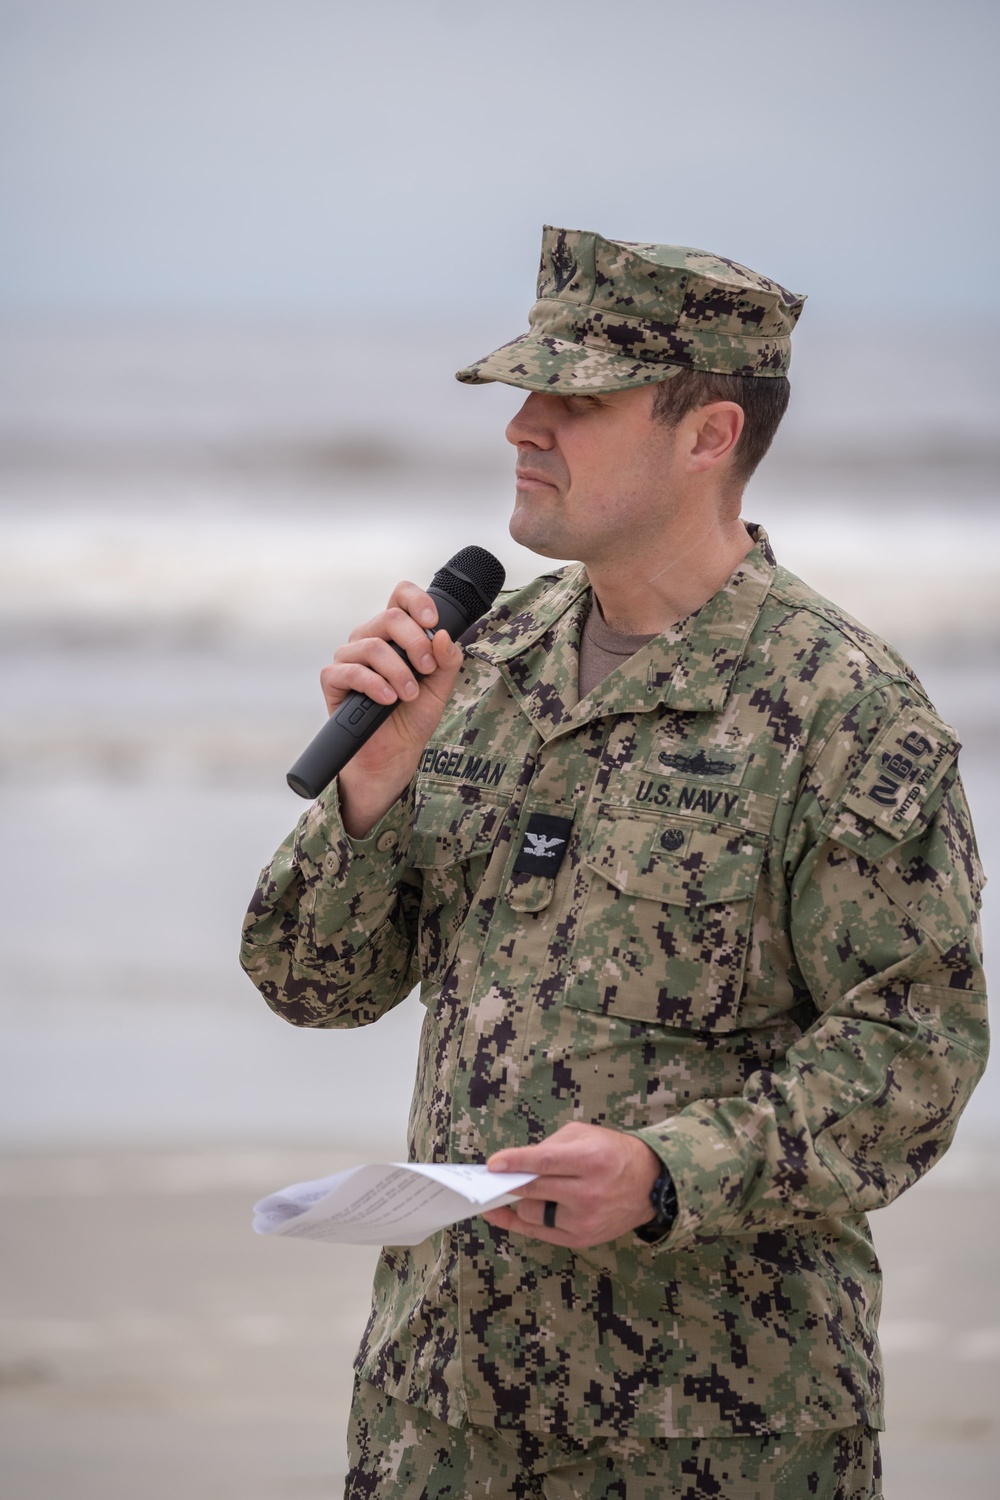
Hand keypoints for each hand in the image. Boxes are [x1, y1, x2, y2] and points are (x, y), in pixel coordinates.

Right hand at [321, 581, 463, 836]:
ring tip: (409, 694)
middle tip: (428, 670)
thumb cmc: (413, 716)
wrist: (394, 753)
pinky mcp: (333, 679)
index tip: (433, 622)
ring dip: (398, 671)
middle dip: (415, 643)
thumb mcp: (440, 687)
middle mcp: (369, 638)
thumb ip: (446, 660)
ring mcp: (349, 657)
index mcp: (395, 633)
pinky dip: (374, 684)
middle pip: (389, 618)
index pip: (400, 596)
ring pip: (371, 646)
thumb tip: (442, 635)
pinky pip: (350, 670)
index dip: (417, 600)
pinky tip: (388, 699)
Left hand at [482, 1122, 660, 1249]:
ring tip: (509, 1190)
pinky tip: (503, 1213)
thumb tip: (516, 1163)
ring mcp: (585, 1220)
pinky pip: (540, 1233)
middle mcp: (588, 1193)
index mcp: (590, 1160)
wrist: (649, 1184)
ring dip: (519, 1201)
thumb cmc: (613, 1153)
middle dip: (509, 1183)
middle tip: (492, 1178)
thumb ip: (550, 1146)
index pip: (544, 1162)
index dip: (515, 1162)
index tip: (492, 1164)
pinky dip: (520, 1223)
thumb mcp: (585, 1135)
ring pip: (533, 1214)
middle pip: (535, 1190)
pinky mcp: (582, 1239)